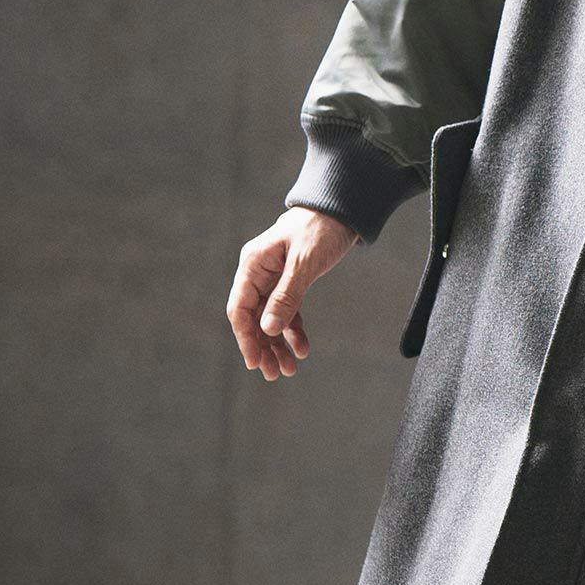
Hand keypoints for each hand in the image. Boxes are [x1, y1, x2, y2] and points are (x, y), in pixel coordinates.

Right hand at [226, 207, 360, 381]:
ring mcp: (274, 277)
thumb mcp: (305, 263)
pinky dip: (293, 331)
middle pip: (253, 318)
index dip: (246, 338)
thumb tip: (267, 329)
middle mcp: (259, 271)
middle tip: (274, 374)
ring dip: (278, 344)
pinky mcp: (291, 280)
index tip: (255, 363)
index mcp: (254, 263)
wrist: (343, 209)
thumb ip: (286, 296)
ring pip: (270, 318)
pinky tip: (303, 348)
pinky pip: (287, 311)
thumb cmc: (321, 229)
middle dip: (263, 347)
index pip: (241, 308)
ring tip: (289, 369)